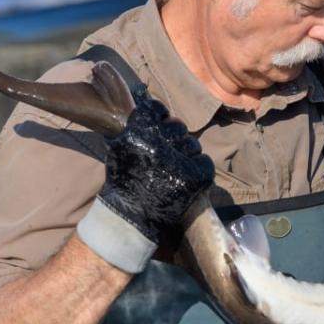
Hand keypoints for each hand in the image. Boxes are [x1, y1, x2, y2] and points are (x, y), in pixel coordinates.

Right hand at [77, 95, 214, 271]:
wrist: (131, 219)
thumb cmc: (123, 184)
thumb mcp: (119, 149)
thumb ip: (132, 129)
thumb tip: (142, 104)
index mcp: (138, 135)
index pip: (157, 110)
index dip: (160, 117)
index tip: (159, 125)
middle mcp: (159, 145)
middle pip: (178, 126)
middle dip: (175, 137)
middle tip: (168, 153)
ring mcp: (179, 162)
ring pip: (193, 144)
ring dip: (186, 154)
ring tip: (175, 169)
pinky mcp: (196, 177)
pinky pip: (204, 161)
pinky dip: (198, 168)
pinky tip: (186, 178)